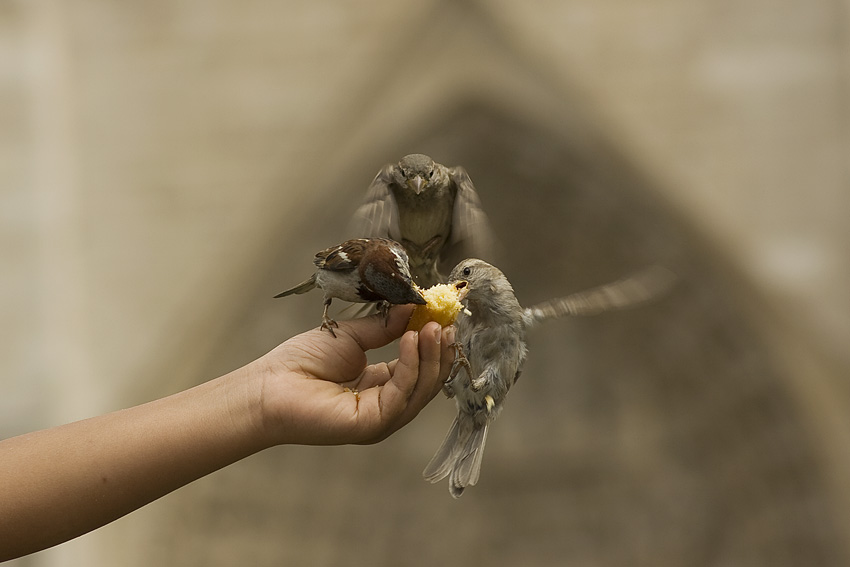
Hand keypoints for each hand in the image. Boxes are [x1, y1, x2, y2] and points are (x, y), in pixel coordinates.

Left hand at [256, 305, 454, 444]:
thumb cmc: (301, 363)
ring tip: (431, 325)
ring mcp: (382, 419)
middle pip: (427, 381)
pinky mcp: (373, 424)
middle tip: (444, 321)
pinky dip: (412, 364)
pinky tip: (411, 338)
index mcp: (380, 387)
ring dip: (431, 355)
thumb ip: (384, 327)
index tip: (442, 317)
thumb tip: (412, 307)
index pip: (419, 368)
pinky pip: (403, 393)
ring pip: (421, 389)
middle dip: (439, 350)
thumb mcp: (352, 337)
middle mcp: (386, 407)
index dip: (432, 344)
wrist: (269, 386)